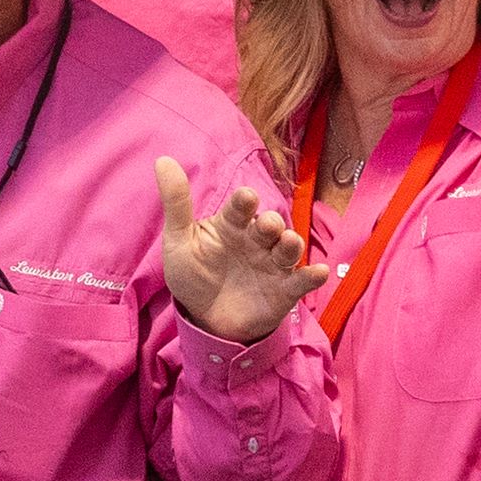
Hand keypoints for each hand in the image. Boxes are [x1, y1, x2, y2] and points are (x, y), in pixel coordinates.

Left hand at [156, 156, 329, 344]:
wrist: (205, 320)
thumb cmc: (194, 275)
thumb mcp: (179, 242)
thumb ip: (176, 203)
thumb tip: (162, 160)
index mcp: (232, 225)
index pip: (240, 207)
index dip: (244, 202)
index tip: (246, 197)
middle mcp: (256, 240)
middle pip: (269, 225)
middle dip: (271, 223)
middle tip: (268, 226)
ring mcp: (272, 264)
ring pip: (288, 248)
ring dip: (292, 244)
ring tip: (289, 242)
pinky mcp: (284, 290)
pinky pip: (301, 281)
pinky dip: (312, 277)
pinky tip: (317, 273)